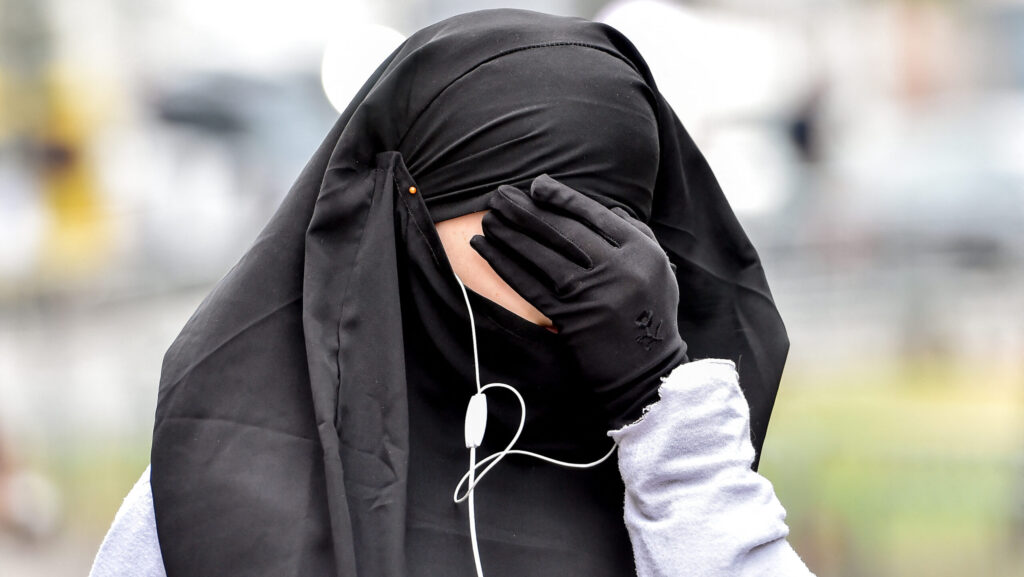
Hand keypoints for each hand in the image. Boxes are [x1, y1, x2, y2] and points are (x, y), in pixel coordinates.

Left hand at [470, 175, 687, 427]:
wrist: (648, 371)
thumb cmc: (651, 315)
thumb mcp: (657, 270)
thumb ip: (636, 235)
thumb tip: (606, 205)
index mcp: (641, 251)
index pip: (594, 214)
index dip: (561, 198)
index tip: (536, 186)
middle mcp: (618, 268)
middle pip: (563, 231)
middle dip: (527, 211)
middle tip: (500, 195)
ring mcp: (593, 293)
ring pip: (541, 254)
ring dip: (508, 234)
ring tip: (488, 218)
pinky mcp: (570, 317)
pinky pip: (529, 284)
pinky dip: (503, 264)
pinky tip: (485, 248)